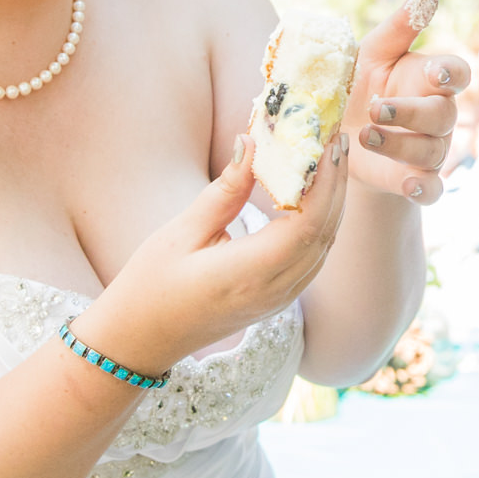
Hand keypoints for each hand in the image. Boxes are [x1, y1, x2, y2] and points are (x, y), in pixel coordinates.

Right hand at [99, 130, 351, 366]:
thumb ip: (225, 190)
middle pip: (324, 232)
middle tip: (337, 138)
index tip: (328, 141)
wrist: (141, 339)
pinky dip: (321, 221)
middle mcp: (274, 290)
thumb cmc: (151, 286)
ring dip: (333, 201)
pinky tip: (315, 194)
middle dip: (337, 183)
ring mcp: (280, 299)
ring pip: (324, 245)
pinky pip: (313, 257)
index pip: (307, 224)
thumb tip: (253, 142)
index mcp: (249, 274)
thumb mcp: (182, 232)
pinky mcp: (278, 299)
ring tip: (331, 158)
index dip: (325, 181)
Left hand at [346, 0, 469, 203]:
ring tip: (365, 136)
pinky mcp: (415, 180)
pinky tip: (408, 185)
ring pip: (433, 151)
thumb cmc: (357, 83)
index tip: (433, 75)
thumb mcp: (371, 52)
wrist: (333, 133)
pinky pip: (433, 189)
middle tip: (376, 110)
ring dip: (401, 146)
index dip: (450, 75)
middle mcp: (437, 114)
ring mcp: (430, 149)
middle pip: (443, 115)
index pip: (458, 73)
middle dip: (412, 113)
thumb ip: (401, 26)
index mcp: (429, 78)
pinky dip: (424, 189)